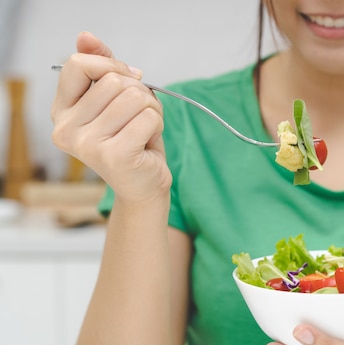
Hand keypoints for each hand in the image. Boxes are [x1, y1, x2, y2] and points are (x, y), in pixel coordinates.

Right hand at [51, 32, 170, 202]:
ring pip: (135, 97)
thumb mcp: (115, 100)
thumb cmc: (131, 139)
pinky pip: (149, 117)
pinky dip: (158, 124)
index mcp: (61, 111)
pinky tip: (149, 141)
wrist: (143, 185)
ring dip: (152, 109)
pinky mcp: (114, 156)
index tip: (129, 78)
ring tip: (145, 128)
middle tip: (140, 115)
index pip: (78, 64)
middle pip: (114, 80)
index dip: (112, 65)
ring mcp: (87, 144)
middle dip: (140, 92)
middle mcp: (65, 129)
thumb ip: (101, 68)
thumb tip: (86, 36)